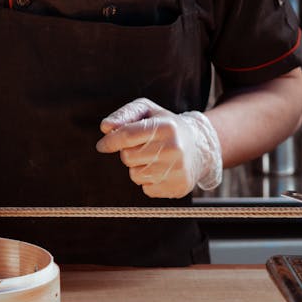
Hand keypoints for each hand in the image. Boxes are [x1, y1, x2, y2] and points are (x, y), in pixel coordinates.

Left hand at [95, 97, 222, 197]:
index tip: (102, 145)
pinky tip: (161, 170)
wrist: (199, 147)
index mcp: (165, 126)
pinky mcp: (179, 187)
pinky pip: (147, 189)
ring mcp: (178, 170)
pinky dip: (149, 182)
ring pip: (136, 175)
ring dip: (138, 168)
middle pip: (128, 157)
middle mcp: (174, 148)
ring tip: (153, 158)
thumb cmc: (166, 126)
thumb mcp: (147, 111)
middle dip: (128, 152)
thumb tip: (105, 128)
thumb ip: (124, 115)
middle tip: (142, 147)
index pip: (127, 135)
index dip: (110, 141)